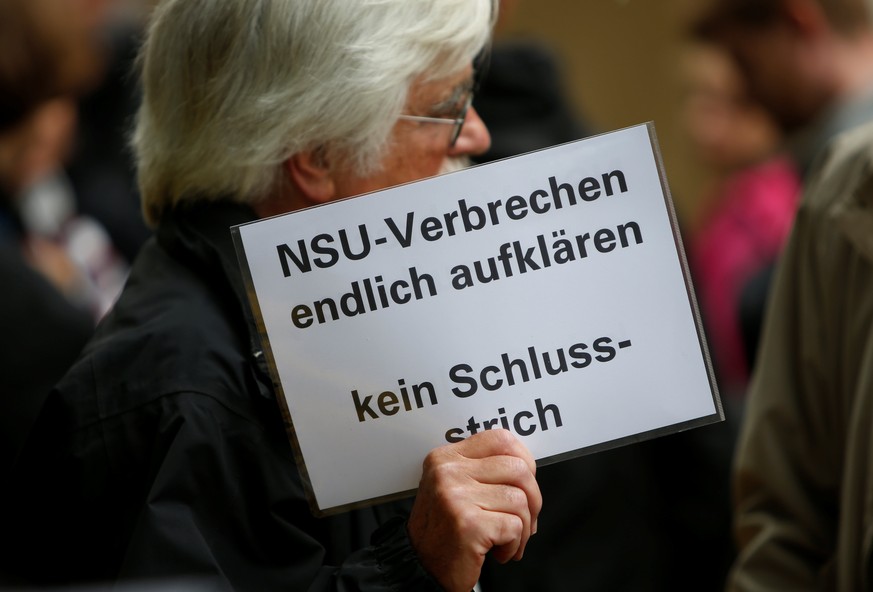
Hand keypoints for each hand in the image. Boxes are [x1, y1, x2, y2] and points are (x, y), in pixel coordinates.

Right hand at [407, 429, 540, 591]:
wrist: (420, 567)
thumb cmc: (443, 530)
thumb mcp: (454, 487)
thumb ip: (483, 469)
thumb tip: (527, 467)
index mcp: (446, 458)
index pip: (499, 439)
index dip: (524, 459)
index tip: (526, 482)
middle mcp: (447, 472)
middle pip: (518, 469)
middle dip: (532, 499)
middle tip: (523, 520)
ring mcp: (456, 496)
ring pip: (520, 500)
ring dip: (524, 528)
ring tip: (507, 540)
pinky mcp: (468, 524)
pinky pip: (515, 526)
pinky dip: (514, 545)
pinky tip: (498, 551)